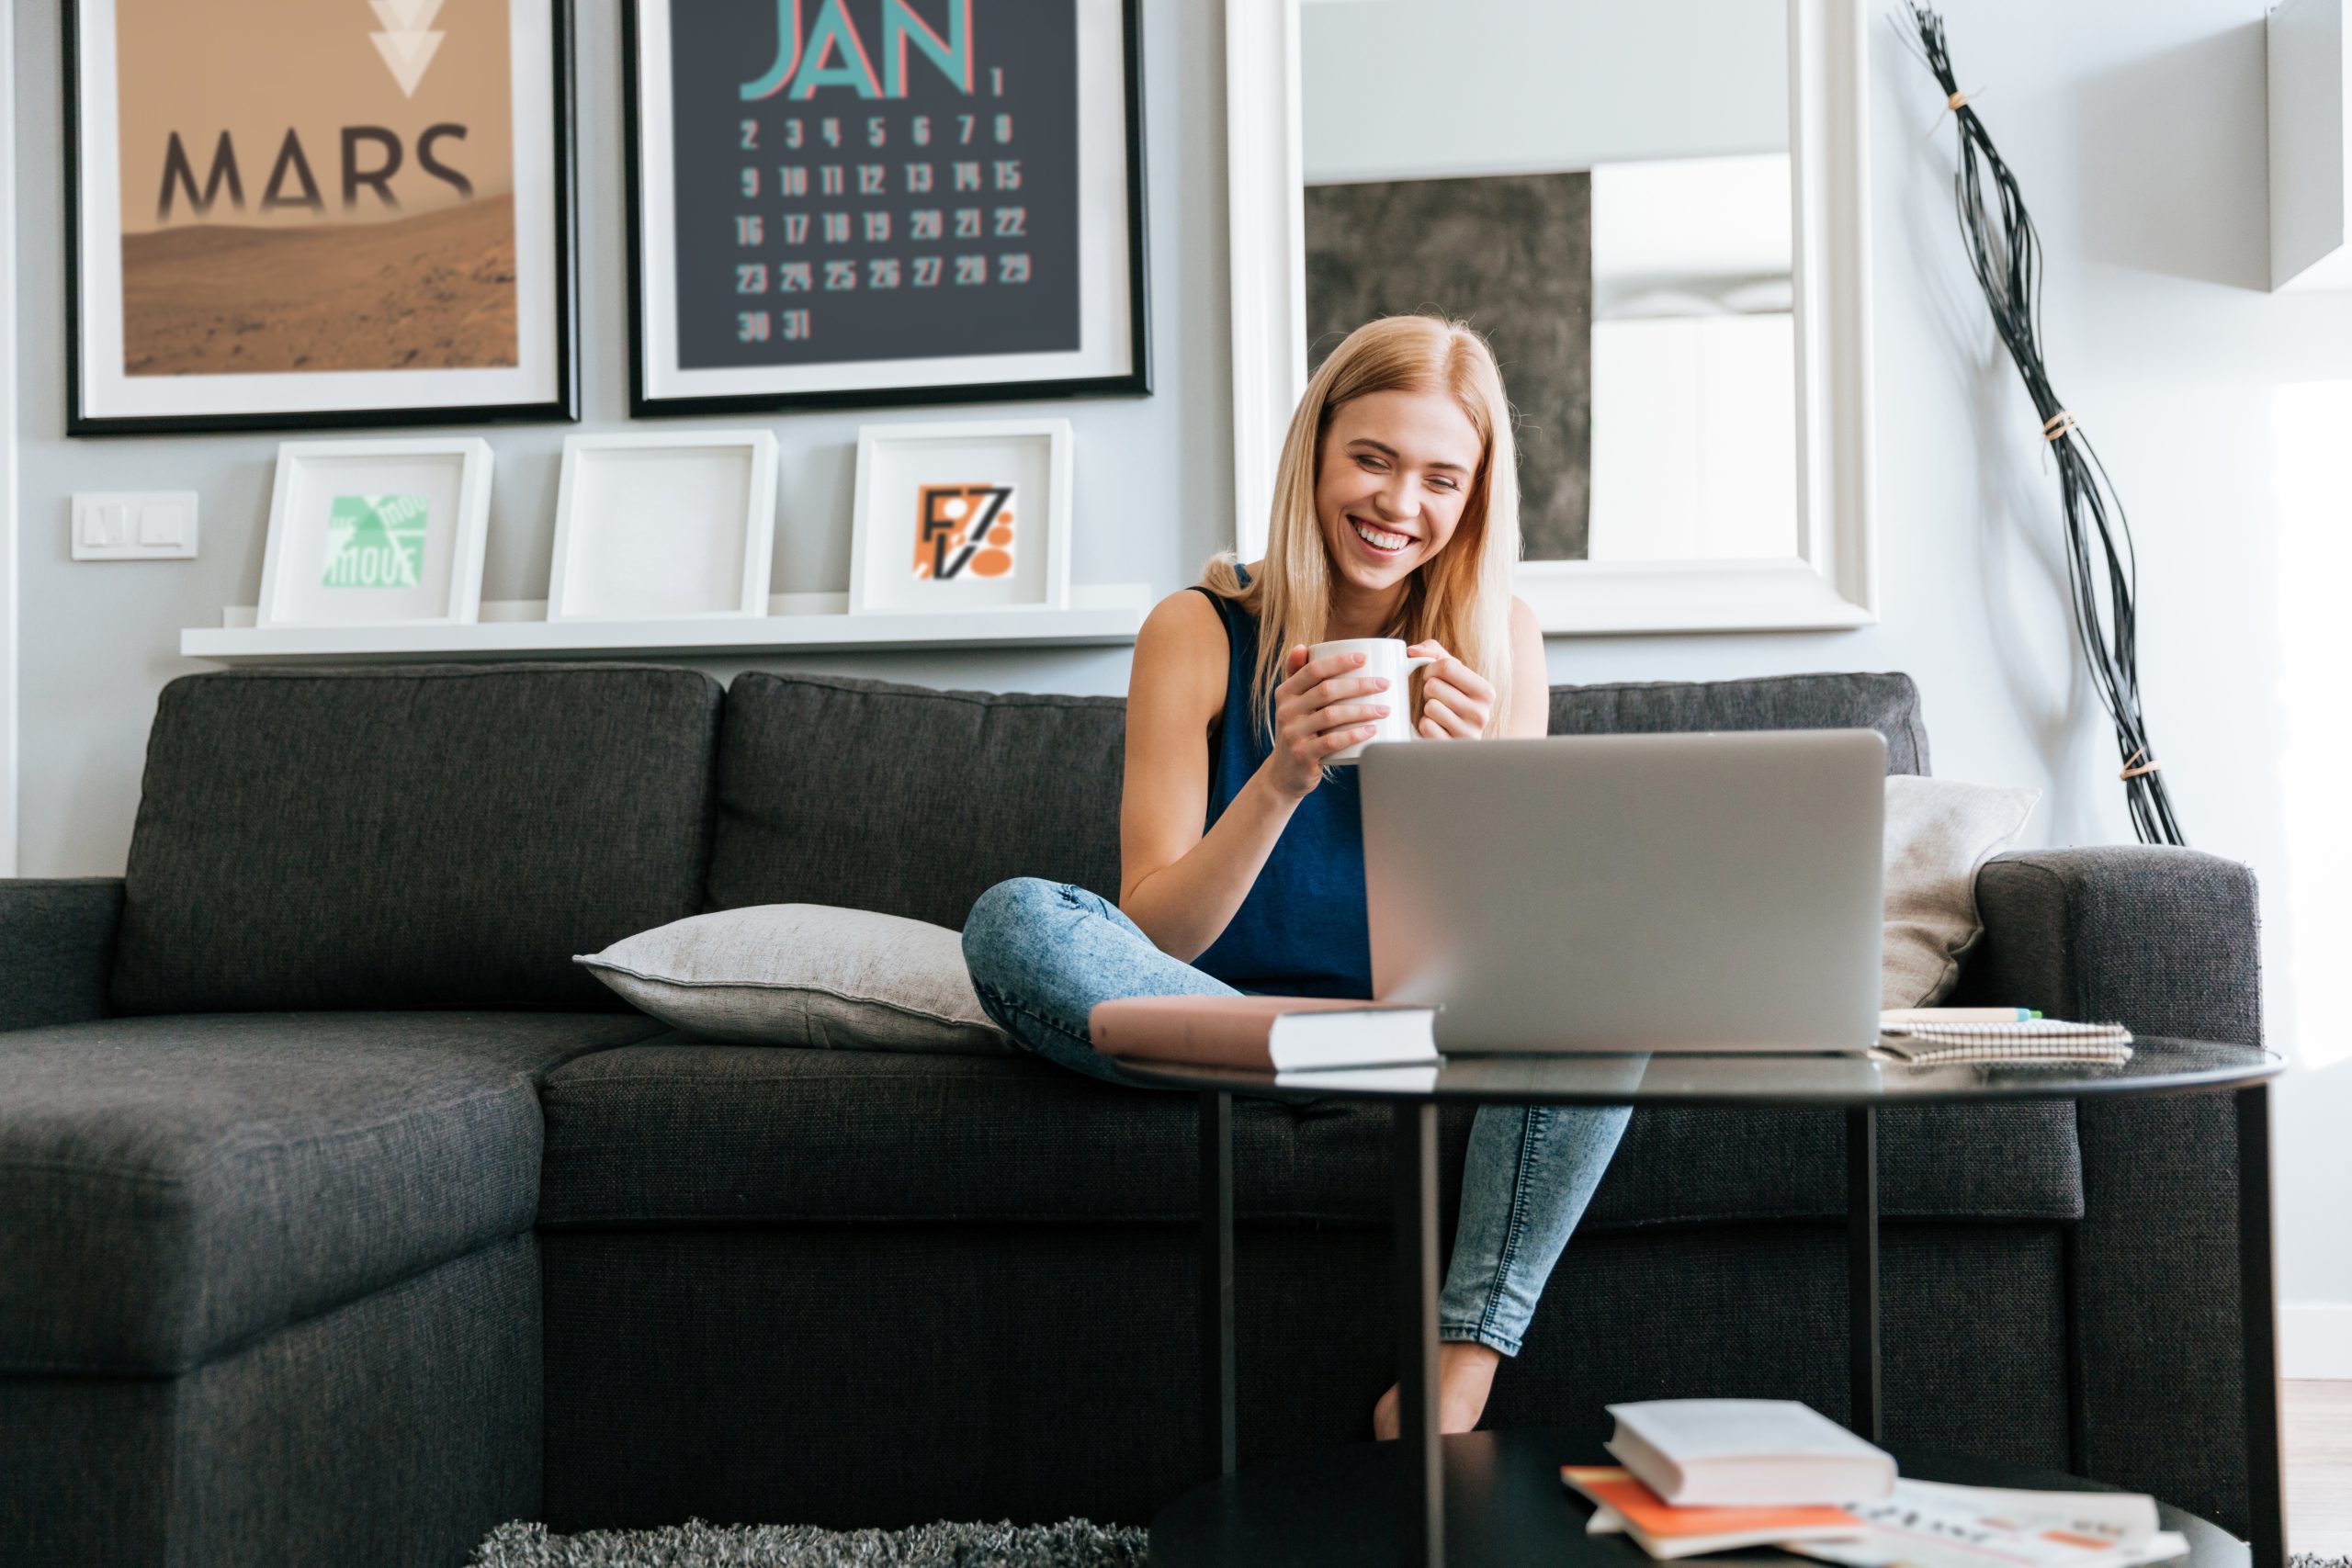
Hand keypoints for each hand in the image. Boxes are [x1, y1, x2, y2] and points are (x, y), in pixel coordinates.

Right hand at [1262, 644, 1391, 798]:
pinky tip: (1372, 731)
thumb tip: (1303, 646)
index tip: (1364, 658)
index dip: (1339, 661)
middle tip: (1384, 684)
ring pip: (1332, 715)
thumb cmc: (1298, 731)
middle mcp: (1286, 711)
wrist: (1284, 773)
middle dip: (1359, 685)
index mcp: (1285, 692)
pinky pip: (1332, 742)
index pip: (1313, 670)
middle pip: (1326, 690)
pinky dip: (1354, 735)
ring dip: (1362, 710)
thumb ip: (1298, 676)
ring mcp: (1293, 734)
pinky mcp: (1303, 755)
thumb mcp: (1293, 704)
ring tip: (1385, 709)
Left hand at [1406, 641, 1494, 738]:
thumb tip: (1412, 651)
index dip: (1430, 669)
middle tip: (1435, 699)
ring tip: (1437, 713)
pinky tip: (1435, 728)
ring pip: (1430, 707)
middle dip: (1428, 691)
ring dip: (1426, 709)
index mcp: (1486, 692)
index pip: (1446, 666)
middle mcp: (1482, 714)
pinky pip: (1426, 726)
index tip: (1432, 677)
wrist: (1454, 736)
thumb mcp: (1450, 674)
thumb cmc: (1450, 699)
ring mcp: (1468, 734)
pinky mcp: (1451, 748)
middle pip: (1434, 686)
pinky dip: (1424, 725)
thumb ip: (1433, 652)